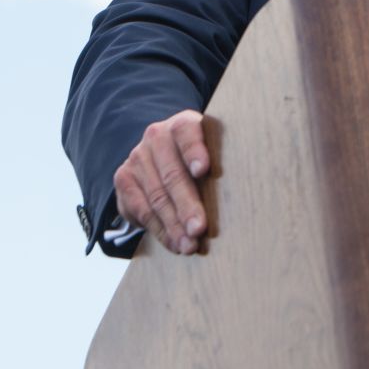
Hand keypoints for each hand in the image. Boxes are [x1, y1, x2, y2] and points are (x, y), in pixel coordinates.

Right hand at [113, 109, 209, 254]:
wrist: (161, 154)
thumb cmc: (200, 157)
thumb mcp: (212, 150)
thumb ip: (223, 163)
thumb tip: (245, 194)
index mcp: (183, 124)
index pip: (188, 133)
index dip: (195, 151)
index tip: (203, 170)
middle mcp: (157, 137)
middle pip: (172, 174)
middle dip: (187, 205)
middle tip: (199, 228)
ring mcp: (138, 157)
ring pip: (157, 196)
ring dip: (174, 225)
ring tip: (190, 244)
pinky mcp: (124, 179)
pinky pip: (141, 210)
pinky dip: (161, 230)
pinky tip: (175, 243)